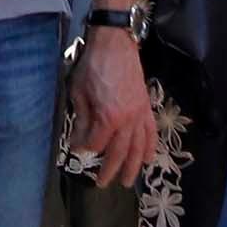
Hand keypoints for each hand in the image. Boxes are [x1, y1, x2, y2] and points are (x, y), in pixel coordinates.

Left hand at [68, 23, 157, 186]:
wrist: (115, 43)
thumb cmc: (93, 66)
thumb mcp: (79, 92)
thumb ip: (81, 120)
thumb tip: (79, 143)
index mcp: (108, 117)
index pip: (96, 143)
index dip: (85, 149)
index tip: (76, 149)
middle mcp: (127, 120)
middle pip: (120, 152)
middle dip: (111, 169)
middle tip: (103, 184)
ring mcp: (139, 114)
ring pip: (139, 146)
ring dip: (134, 166)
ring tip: (129, 181)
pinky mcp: (146, 106)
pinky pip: (151, 131)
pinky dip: (151, 146)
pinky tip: (149, 158)